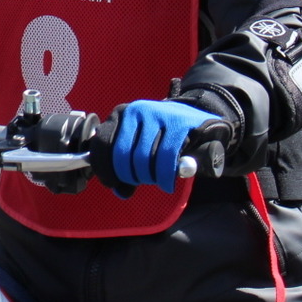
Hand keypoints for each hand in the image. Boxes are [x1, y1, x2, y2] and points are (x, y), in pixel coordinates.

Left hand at [106, 99, 227, 193]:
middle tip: (143, 182)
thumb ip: (128, 165)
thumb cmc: (165, 137)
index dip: (105, 168)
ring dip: (150, 177)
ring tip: (158, 181)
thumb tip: (118, 191)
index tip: (113, 183)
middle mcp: (137, 110)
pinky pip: (166, 156)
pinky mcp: (179, 122)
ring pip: (144, 156)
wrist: (198, 119)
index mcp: (122, 114)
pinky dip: (165, 176)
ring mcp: (158, 113)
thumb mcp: (142, 144)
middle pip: (123, 154)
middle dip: (131, 175)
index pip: (103, 143)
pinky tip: (168, 183)